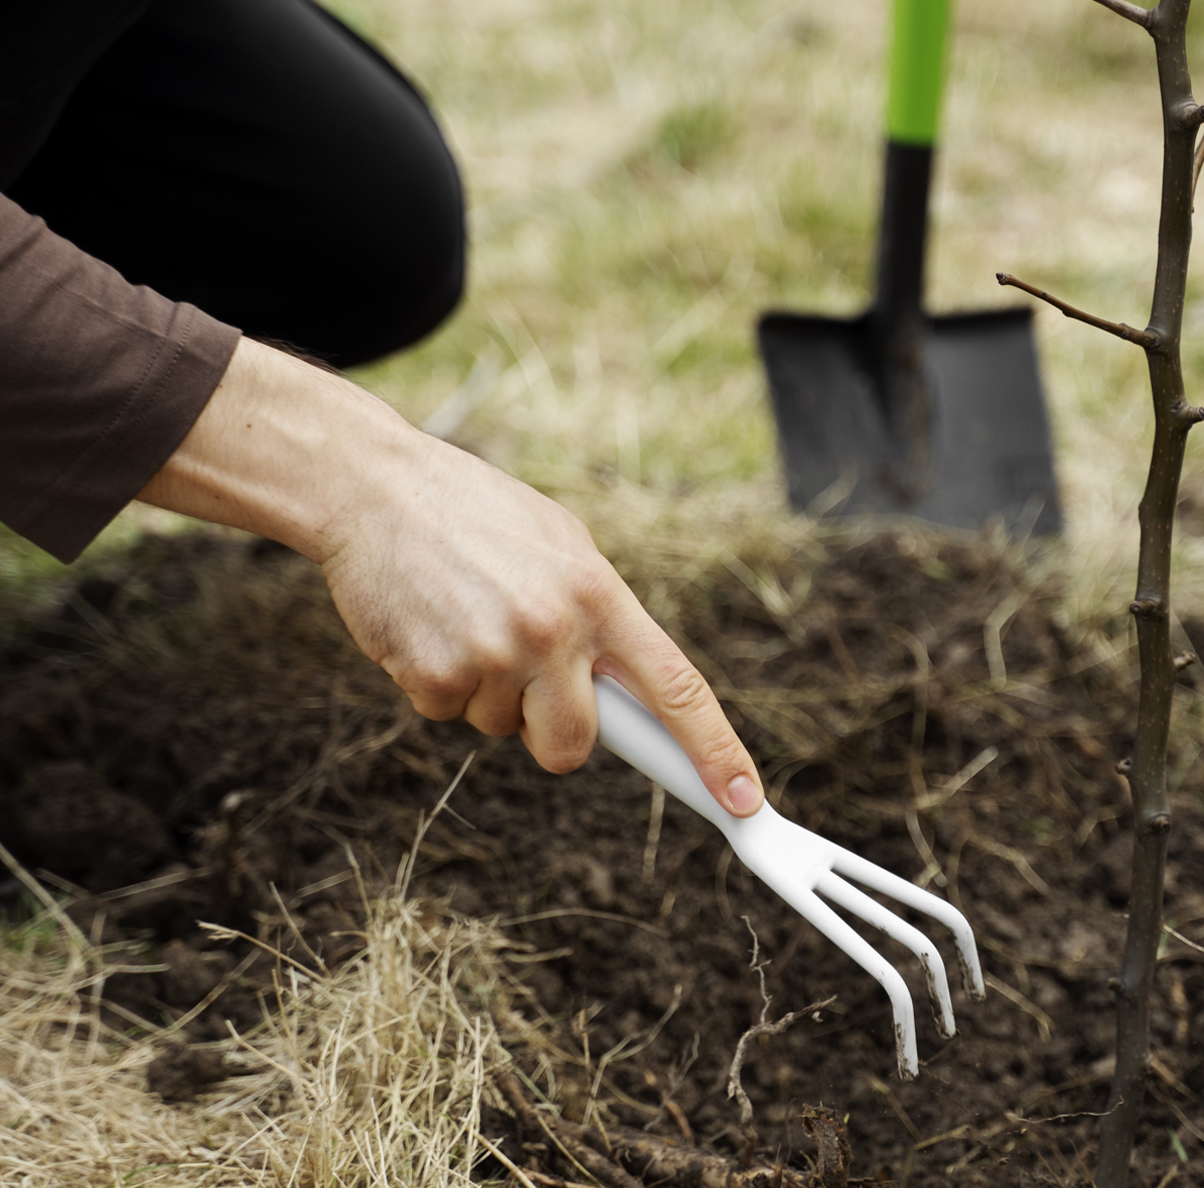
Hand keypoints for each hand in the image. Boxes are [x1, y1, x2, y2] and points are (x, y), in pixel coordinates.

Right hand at [137, 339, 763, 815]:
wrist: (376, 488)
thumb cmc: (475, 514)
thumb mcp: (560, 544)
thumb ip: (597, 615)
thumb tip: (625, 690)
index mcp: (598, 594)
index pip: (675, 687)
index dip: (714, 750)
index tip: (743, 799)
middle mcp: (554, 629)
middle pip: (574, 746)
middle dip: (555, 732)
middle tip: (527, 677)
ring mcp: (492, 655)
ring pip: (503, 729)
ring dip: (487, 691)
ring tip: (467, 617)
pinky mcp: (432, 675)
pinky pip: (448, 714)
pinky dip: (438, 683)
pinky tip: (430, 624)